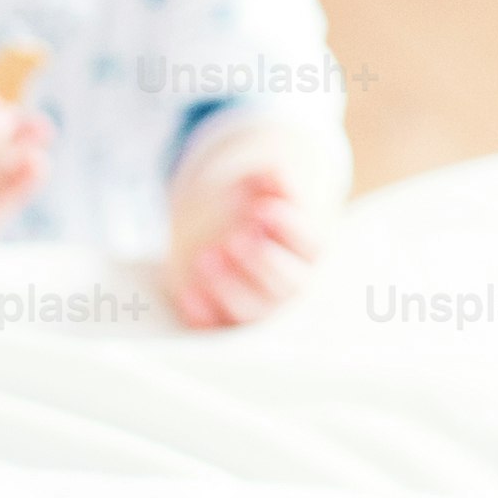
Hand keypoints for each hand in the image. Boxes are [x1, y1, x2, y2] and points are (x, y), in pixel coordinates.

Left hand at [164, 155, 324, 327]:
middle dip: (259, 260)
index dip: (289, 228)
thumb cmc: (247, 210)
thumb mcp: (258, 190)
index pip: (310, 244)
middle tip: (235, 238)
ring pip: (252, 310)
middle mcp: (290, 283)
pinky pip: (216, 325)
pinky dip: (201, 312)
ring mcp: (260, 306)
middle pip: (285, 282)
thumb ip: (268, 182)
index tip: (263, 208)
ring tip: (205, 258)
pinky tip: (187, 292)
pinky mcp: (226, 321)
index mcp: (307, 249)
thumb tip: (273, 171)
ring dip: (229, 287)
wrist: (221, 235)